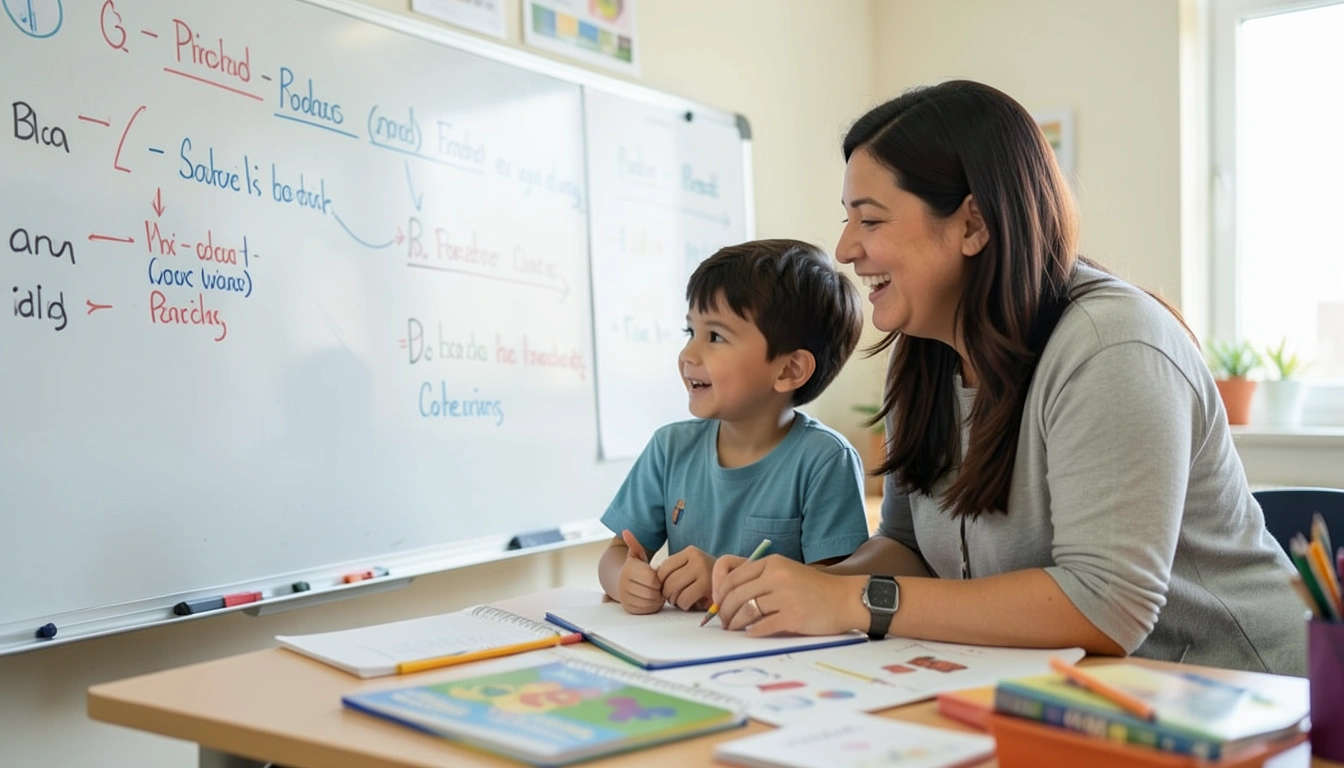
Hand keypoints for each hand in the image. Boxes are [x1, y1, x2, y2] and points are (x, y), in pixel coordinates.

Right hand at [617, 529, 664, 614]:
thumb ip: (634, 543)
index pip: (652, 579)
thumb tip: (625, 531)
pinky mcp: (628, 608)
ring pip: (651, 602)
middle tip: (660, 585)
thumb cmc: (635, 568)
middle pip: (653, 591)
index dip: (660, 578)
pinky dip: (654, 605)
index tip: (659, 576)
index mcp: (628, 569)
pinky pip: (648, 610)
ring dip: (658, 598)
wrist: (622, 582)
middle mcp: (624, 584)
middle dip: (660, 589)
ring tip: (657, 591)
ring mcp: (625, 597)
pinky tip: (653, 598)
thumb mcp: (636, 554)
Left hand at [656, 545, 715, 610]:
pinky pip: (685, 599)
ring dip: (675, 600)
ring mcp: (704, 572)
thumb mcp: (691, 567)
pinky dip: (684, 605)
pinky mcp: (708, 587)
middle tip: (673, 597)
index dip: (660, 581)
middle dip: (667, 593)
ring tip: (682, 600)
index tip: (666, 588)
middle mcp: (697, 559)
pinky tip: (691, 603)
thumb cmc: (709, 579)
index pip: (663, 567)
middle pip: (668, 580)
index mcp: (691, 552)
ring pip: (674, 590)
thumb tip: (653, 578)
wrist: (735, 582)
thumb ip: (675, 569)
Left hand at [711, 554, 865, 635]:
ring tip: (733, 628)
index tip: (717, 604)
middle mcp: (777, 576)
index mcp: (772, 563)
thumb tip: (728, 596)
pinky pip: (762, 626)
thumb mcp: (786, 572)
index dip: (719, 593)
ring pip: (746, 611)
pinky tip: (750, 634)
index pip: (733, 576)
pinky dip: (752, 632)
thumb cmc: (813, 589)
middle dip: (723, 611)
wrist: (845, 599)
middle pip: (736, 594)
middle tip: (722, 621)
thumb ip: (761, 579)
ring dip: (735, 623)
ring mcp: (785, 596)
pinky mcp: (793, 617)